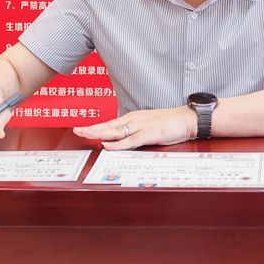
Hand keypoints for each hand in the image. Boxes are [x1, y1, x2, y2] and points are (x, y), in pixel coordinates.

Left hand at [72, 107, 193, 150]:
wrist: (187, 118)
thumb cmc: (170, 123)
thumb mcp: (149, 126)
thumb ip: (136, 132)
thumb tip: (124, 139)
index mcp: (133, 118)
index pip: (110, 124)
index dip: (95, 126)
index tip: (82, 128)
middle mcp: (133, 121)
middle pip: (108, 126)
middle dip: (91, 128)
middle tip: (76, 130)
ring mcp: (140, 127)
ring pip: (115, 131)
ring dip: (99, 133)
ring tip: (85, 134)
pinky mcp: (149, 135)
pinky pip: (130, 141)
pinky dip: (117, 144)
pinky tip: (107, 145)